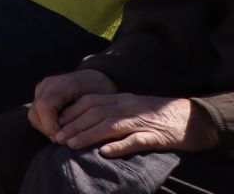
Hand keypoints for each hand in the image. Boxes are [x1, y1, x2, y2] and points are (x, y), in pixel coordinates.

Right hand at [31, 69, 117, 138]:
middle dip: (48, 130)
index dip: (50, 126)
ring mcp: (42, 89)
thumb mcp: (98, 104)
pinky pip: (36, 113)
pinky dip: (46, 125)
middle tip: (64, 142)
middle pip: (35, 112)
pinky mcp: (40, 96)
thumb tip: (70, 138)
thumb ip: (81, 117)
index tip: (62, 141)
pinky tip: (60, 130)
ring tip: (62, 137)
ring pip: (33, 114)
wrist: (97, 78)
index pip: (45, 106)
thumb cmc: (101, 92)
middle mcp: (47, 85)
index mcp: (62, 84)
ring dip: (45, 129)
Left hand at [51, 91, 212, 157]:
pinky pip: (135, 140)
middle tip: (58, 137)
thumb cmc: (159, 115)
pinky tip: (105, 152)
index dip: (72, 111)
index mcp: (122, 98)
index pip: (90, 101)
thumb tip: (86, 119)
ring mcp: (142, 121)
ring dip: (88, 135)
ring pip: (110, 126)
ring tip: (71, 145)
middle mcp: (128, 106)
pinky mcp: (156, 136)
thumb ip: (112, 109)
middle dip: (74, 125)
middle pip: (95, 113)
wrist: (193, 119)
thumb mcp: (132, 106)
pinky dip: (119, 146)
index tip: (57, 122)